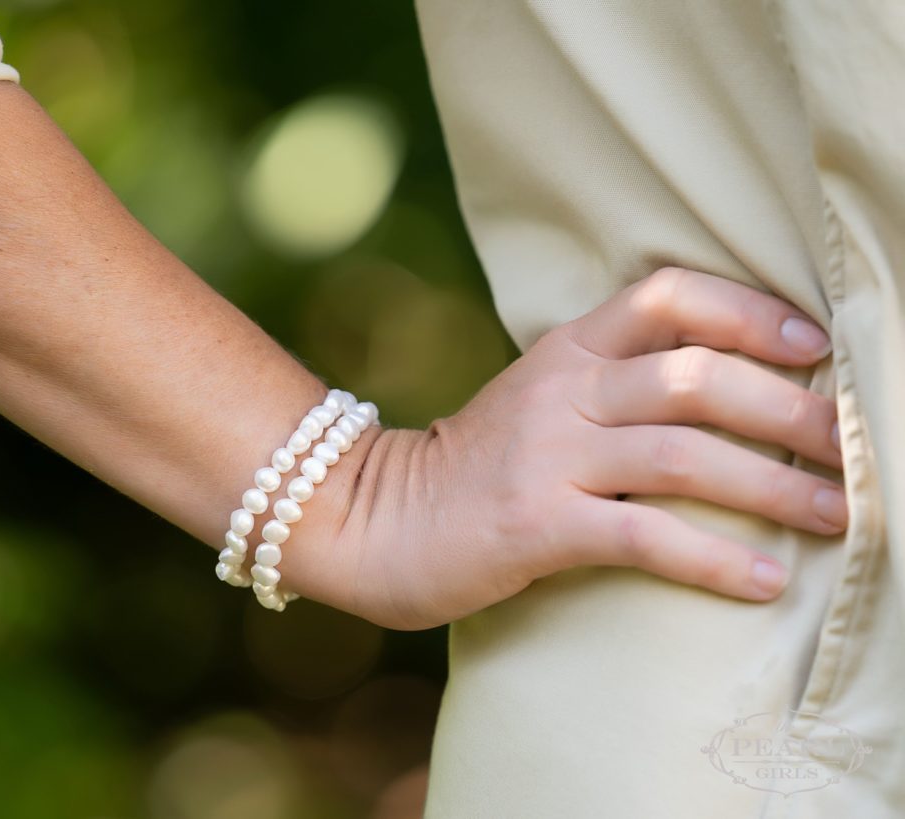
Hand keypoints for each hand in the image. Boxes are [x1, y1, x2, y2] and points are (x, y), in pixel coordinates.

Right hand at [282, 267, 844, 629]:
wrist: (374, 517)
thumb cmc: (472, 466)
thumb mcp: (537, 402)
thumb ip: (608, 386)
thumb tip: (715, 395)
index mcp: (564, 351)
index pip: (665, 297)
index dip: (746, 311)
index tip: (812, 344)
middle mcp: (559, 392)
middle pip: (693, 378)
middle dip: (788, 409)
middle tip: (851, 445)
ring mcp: (546, 457)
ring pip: (681, 455)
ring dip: (772, 485)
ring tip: (836, 514)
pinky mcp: (535, 525)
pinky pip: (643, 535)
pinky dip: (712, 558)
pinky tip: (764, 581)